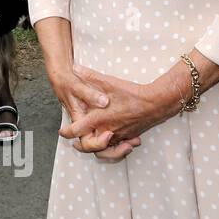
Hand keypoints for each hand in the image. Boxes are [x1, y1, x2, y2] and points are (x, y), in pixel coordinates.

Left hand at [59, 65, 181, 155]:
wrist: (156, 103)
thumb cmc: (132, 93)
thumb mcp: (109, 82)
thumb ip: (90, 76)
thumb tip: (75, 68)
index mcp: (99, 118)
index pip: (77, 130)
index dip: (67, 132)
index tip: (62, 132)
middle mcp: (108, 130)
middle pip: (89, 147)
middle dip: (81, 146)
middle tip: (74, 143)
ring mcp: (120, 135)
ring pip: (105, 150)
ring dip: (97, 149)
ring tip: (92, 143)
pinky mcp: (130, 136)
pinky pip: (118, 146)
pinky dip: (112, 147)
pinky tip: (111, 139)